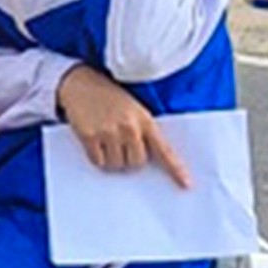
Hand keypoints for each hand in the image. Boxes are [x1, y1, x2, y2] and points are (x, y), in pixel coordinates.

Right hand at [57, 66, 189, 187]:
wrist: (81, 83)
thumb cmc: (110, 98)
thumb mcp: (134, 109)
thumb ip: (142, 131)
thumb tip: (144, 160)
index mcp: (145, 121)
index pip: (163, 150)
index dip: (175, 169)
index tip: (186, 184)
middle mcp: (129, 128)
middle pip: (137, 163)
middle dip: (131, 159)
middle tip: (122, 146)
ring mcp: (109, 132)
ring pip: (117, 165)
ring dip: (113, 160)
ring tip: (107, 143)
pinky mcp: (89, 136)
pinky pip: (99, 162)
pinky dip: (98, 158)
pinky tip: (95, 143)